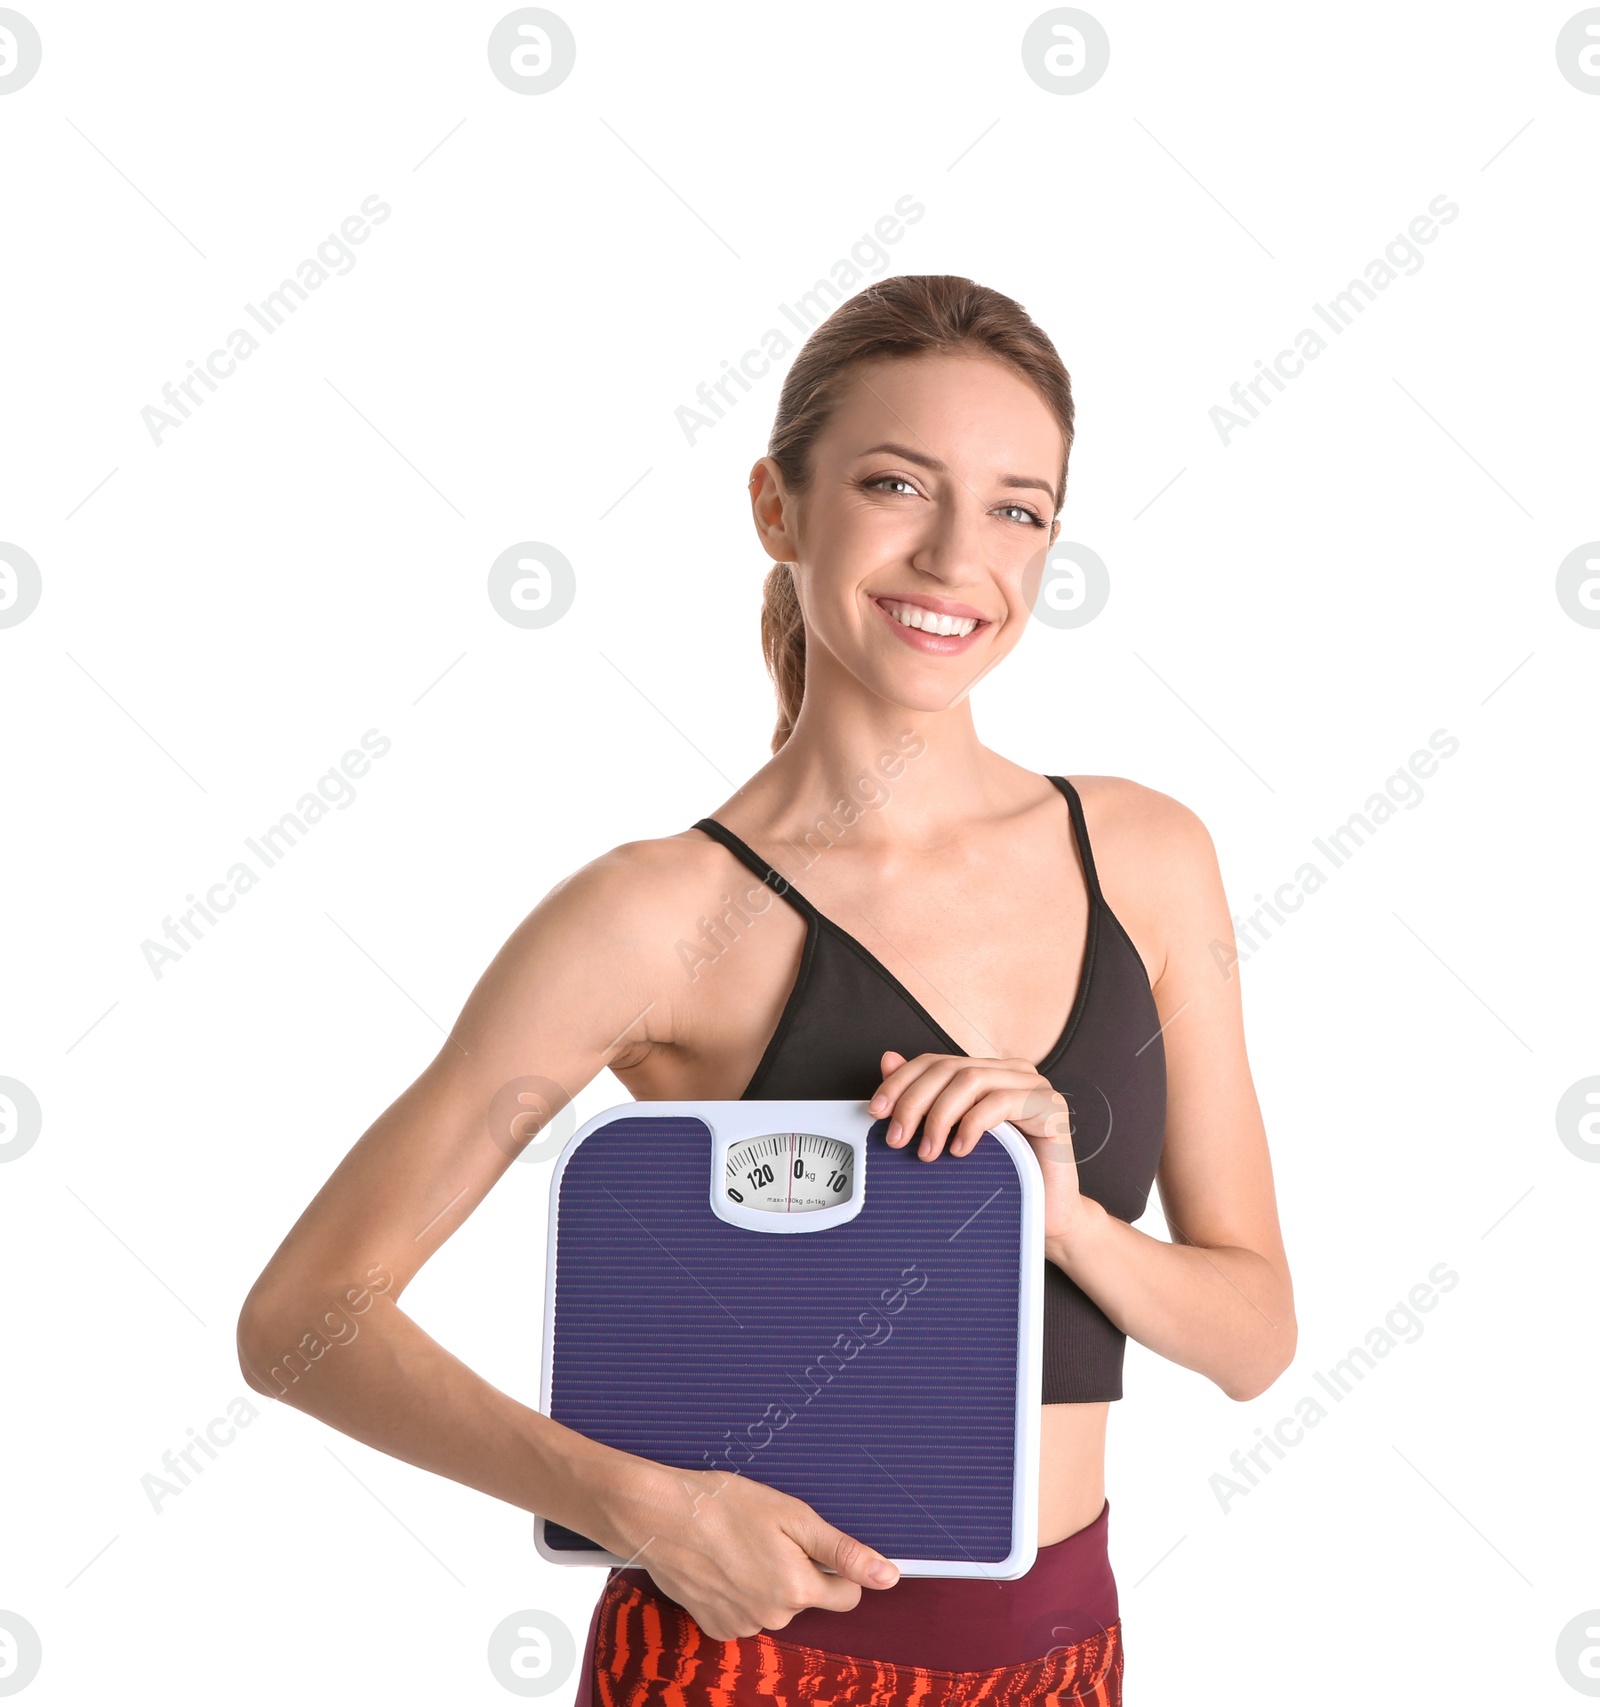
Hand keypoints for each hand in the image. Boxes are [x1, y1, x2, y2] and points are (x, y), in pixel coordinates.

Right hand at [597, 1456, 900, 1640]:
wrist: (660, 1517)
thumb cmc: (725, 1505)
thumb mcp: (793, 1516)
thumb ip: (843, 1551)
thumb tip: (888, 1577)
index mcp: (798, 1591)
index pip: (847, 1595)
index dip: (837, 1566)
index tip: (812, 1541)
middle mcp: (773, 1618)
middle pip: (807, 1598)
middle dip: (798, 1569)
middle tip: (767, 1533)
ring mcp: (742, 1626)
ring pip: (775, 1604)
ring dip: (767, 1580)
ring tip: (739, 1544)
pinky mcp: (715, 1626)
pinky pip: (744, 1612)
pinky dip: (739, 1591)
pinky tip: (722, 1564)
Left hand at [869, 1049, 1086, 1244]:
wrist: (1048, 1215)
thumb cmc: (1002, 1176)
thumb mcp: (952, 1137)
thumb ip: (923, 1099)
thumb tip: (888, 1061)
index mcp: (988, 1071)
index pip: (935, 1062)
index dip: (901, 1082)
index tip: (876, 1111)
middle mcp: (1011, 1071)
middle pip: (949, 1068)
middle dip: (914, 1102)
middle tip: (896, 1138)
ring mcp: (1033, 1086)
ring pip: (971, 1080)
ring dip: (939, 1115)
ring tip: (926, 1150)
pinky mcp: (1049, 1107)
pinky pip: (1001, 1103)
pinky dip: (972, 1125)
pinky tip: (959, 1150)